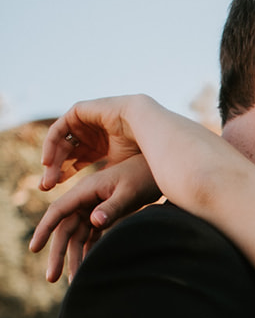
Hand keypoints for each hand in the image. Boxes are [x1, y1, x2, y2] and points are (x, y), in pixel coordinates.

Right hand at [30, 156, 161, 282]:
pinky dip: (89, 251)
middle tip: (51, 278)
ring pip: (78, 236)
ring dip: (75, 258)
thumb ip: (113, 207)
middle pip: (66, 229)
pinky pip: (92, 236)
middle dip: (58, 254)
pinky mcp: (105, 215)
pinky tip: (88, 269)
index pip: (58, 211)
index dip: (44, 230)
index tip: (34, 249)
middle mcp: (86, 200)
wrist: (158, 170)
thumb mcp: (130, 192)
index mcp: (86, 190)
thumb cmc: (144, 177)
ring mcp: (94, 208)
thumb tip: (94, 222)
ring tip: (74, 282)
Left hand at [39, 94, 163, 190]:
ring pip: (60, 142)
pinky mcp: (78, 111)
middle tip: (46, 186)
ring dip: (52, 160)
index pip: (77, 159)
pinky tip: (49, 162)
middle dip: (55, 169)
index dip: (66, 173)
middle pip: (66, 152)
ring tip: (48, 178)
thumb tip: (95, 206)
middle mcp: (91, 132)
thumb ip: (101, 180)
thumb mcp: (116, 170)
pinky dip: (50, 145)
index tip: (56, 188)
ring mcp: (84, 121)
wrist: (145, 126)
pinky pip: (58, 130)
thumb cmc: (138, 149)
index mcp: (100, 144)